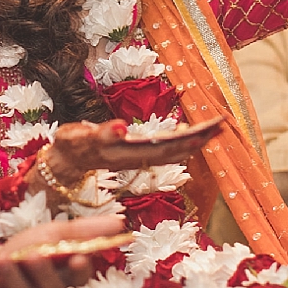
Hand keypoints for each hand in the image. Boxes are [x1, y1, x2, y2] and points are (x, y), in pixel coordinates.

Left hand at [0, 216, 123, 287]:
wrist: (1, 258)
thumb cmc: (35, 245)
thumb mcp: (57, 232)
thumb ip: (86, 229)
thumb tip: (122, 222)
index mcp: (67, 276)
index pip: (80, 277)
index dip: (80, 269)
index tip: (80, 255)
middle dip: (43, 274)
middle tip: (33, 255)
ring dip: (11, 281)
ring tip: (2, 261)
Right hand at [43, 119, 202, 185]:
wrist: (66, 162)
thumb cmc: (70, 145)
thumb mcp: (78, 136)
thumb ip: (101, 133)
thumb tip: (122, 127)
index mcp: (127, 152)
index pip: (163, 146)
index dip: (186, 138)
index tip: (205, 131)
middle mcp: (136, 157)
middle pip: (174, 149)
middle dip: (198, 138)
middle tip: (221, 125)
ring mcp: (138, 157)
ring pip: (173, 151)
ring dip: (195, 140)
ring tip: (216, 127)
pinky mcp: (136, 155)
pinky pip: (165, 149)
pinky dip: (182, 141)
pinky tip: (192, 133)